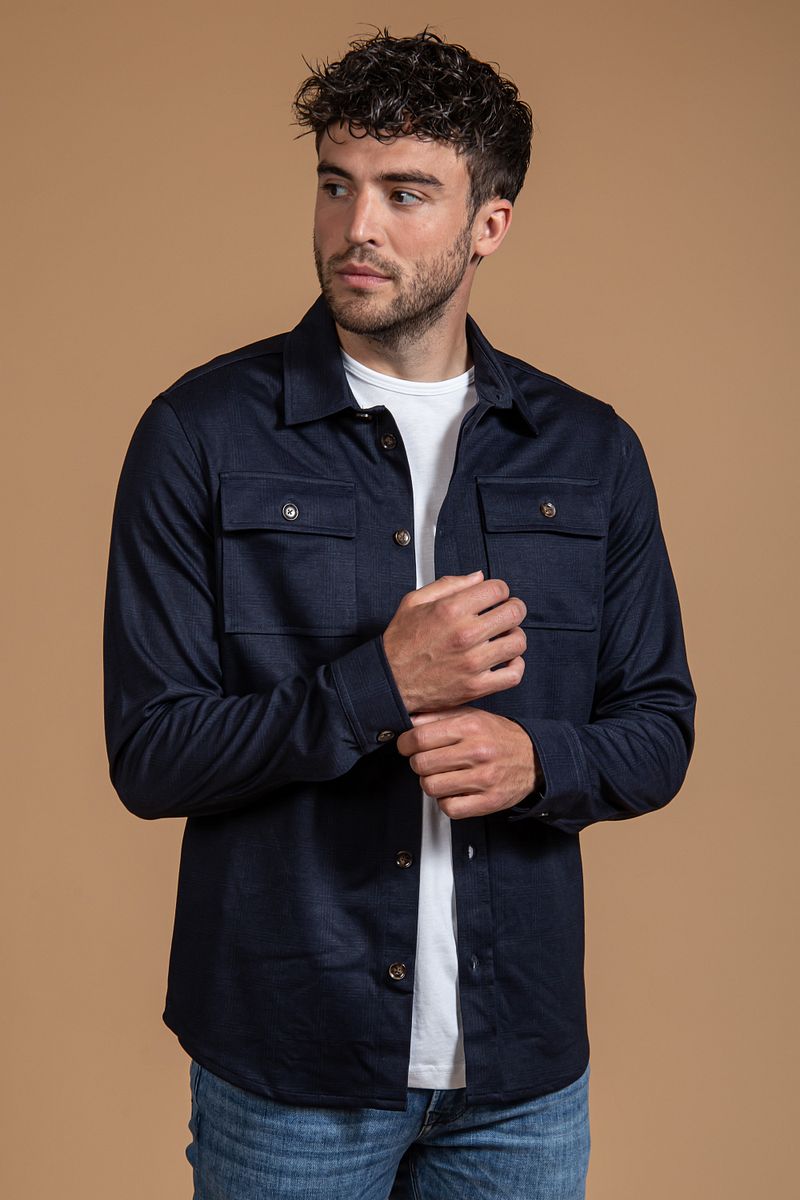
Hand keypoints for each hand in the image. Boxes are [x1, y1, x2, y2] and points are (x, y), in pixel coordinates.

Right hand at [382, 571, 526, 713]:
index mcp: (451, 610)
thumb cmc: (400, 643)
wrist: (390, 680)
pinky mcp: (476, 686)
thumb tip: (478, 577)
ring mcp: (473, 662)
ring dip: (515, 635)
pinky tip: (506, 659)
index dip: (500, 590)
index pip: (498, 589)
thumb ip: (448, 584)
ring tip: (504, 635)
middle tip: (506, 612)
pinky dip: (516, 665)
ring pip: (518, 642)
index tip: (496, 596)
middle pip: (514, 612)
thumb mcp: (414, 601)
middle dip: (513, 608)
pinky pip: (513, 675)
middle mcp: (465, 634)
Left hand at [396, 705, 539, 818]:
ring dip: (431, 783)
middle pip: (422, 764)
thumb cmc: (497, 736)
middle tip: (427, 761)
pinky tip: (454, 791)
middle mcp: (477, 751)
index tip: (407, 746)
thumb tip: (408, 721)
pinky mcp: (489, 801)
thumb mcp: (471, 715)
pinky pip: (449, 808)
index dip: (405, 744)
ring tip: (442, 776)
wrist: (534, 757)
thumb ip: (439, 716)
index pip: (420, 737)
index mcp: (470, 726)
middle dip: (418, 764)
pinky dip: (446, 802)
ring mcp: (484, 778)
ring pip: (431, 787)